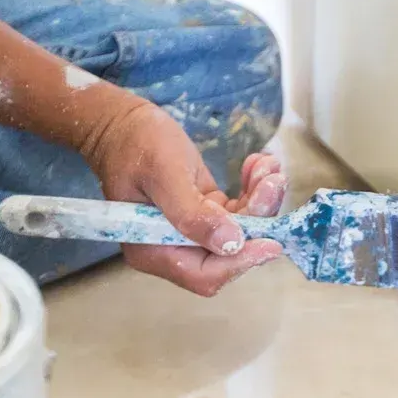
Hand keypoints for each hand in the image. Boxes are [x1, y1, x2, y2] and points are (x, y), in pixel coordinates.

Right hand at [80, 99, 288, 294]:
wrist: (123, 124)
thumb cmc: (135, 144)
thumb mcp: (165, 174)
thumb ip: (192, 213)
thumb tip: (229, 243)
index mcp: (153, 252)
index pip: (204, 274)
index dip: (239, 262)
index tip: (271, 241)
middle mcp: (173, 250)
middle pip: (228, 254)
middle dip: (257, 221)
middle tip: (274, 182)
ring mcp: (191, 233)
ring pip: (240, 231)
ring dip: (261, 201)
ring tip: (269, 168)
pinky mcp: (205, 215)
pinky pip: (237, 213)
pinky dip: (253, 191)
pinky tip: (258, 166)